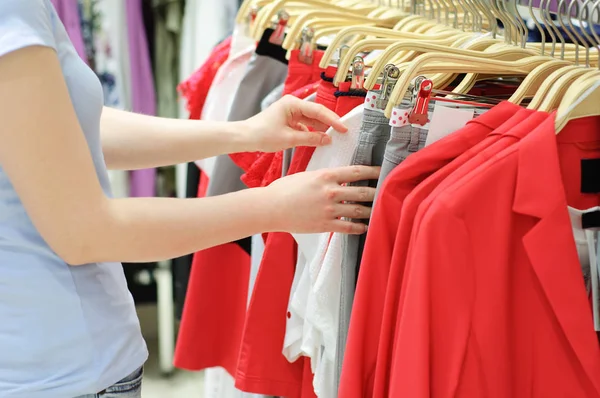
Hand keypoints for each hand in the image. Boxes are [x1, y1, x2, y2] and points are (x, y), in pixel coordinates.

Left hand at [243, 95, 347, 152]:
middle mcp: (293, 105)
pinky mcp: (288, 120)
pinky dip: (312, 132)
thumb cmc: (263, 135)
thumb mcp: (289, 139)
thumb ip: (311, 138)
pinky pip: (304, 125)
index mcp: (293, 104)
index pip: (318, 111)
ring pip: (311, 120)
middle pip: (316, 113)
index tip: (344, 128)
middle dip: (329, 123)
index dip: (333, 120)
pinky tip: (319, 139)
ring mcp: (290, 112)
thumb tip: (328, 139)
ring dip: (321, 128)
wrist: (244, 137)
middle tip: (343, 132)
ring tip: (334, 137)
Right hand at [266, 165, 380, 233]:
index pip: (356, 172)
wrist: (270, 208)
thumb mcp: (306, 175)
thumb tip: (337, 176)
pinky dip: (358, 227)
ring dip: (370, 210)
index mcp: (325, 176)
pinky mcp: (325, 225)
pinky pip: (348, 227)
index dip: (373, 172)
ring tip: (378, 210)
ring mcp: (329, 209)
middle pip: (362, 191)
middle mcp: (330, 192)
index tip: (382, 171)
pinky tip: (364, 226)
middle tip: (387, 192)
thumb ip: (323, 176)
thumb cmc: (284, 189)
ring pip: (358, 210)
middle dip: (377, 192)